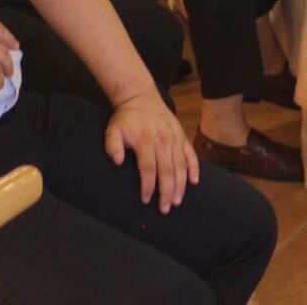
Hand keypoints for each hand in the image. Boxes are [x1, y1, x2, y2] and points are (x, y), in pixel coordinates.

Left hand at [105, 91, 198, 212]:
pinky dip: (194, 168)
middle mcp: (163, 140)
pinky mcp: (182, 136)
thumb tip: (118, 162)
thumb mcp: (113, 130)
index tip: (146, 200)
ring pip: (180, 165)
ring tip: (178, 201)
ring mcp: (175, 138)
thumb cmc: (126, 119)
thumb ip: (112, 146)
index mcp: (146, 141)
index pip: (148, 168)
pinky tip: (194, 181)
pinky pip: (190, 154)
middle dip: (167, 192)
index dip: (148, 186)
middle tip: (165, 208)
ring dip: (180, 185)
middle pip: (167, 170)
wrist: (141, 99)